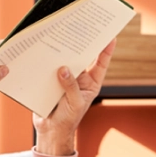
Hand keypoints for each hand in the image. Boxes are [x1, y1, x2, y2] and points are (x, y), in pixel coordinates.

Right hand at [32, 39, 114, 156]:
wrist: (50, 129)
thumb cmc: (68, 119)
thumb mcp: (75, 104)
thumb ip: (71, 87)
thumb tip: (63, 69)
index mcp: (91, 82)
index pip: (101, 63)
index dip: (106, 50)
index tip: (111, 36)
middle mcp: (78, 77)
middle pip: (82, 56)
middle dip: (82, 43)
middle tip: (82, 27)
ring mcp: (64, 77)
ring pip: (65, 59)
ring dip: (63, 49)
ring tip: (62, 34)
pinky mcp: (50, 79)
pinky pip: (49, 67)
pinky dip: (47, 60)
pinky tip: (45, 50)